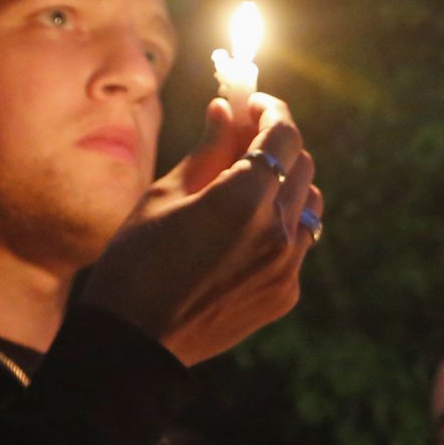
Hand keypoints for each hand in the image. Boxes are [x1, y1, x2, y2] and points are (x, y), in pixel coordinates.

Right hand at [79, 94, 323, 364]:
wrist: (135, 341)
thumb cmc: (136, 260)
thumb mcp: (164, 196)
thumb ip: (208, 150)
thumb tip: (226, 110)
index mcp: (245, 198)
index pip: (284, 134)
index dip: (270, 110)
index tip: (252, 103)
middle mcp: (278, 230)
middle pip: (303, 165)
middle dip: (278, 143)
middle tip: (244, 137)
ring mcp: (287, 266)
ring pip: (309, 205)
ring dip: (286, 184)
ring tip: (246, 185)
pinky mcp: (285, 294)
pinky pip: (298, 244)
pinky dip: (282, 225)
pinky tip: (245, 231)